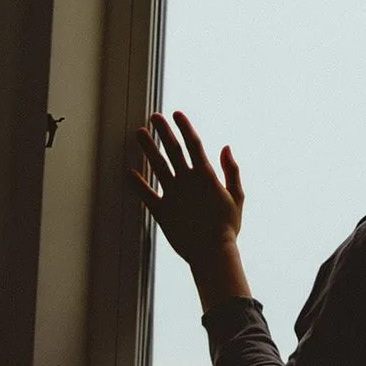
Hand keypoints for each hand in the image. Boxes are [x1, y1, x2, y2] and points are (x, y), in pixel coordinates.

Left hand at [131, 111, 244, 266]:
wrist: (212, 251)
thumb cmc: (227, 226)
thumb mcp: (237, 196)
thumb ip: (231, 170)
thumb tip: (225, 148)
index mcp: (205, 175)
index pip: (193, 144)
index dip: (184, 127)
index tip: (176, 113)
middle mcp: (186, 181)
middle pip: (172, 150)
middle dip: (163, 131)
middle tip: (154, 116)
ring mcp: (172, 195)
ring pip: (157, 166)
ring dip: (148, 148)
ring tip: (139, 133)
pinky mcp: (161, 211)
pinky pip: (145, 194)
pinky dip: (136, 183)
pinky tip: (128, 172)